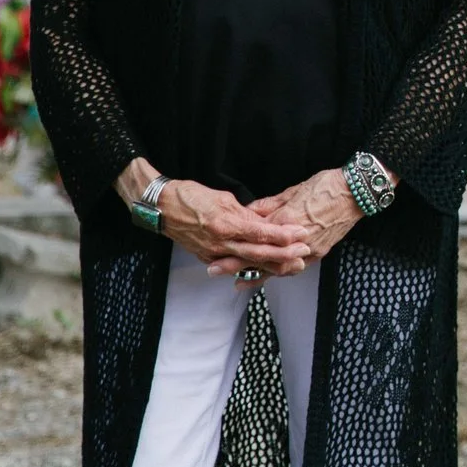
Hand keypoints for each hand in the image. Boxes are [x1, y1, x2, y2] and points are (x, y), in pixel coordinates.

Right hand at [157, 179, 312, 276]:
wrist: (161, 208)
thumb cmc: (191, 197)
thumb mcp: (224, 198)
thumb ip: (245, 214)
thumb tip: (264, 222)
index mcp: (226, 223)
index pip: (261, 233)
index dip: (283, 235)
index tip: (301, 233)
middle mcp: (220, 242)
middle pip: (258, 253)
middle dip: (284, 254)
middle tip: (305, 251)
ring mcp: (213, 253)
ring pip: (247, 263)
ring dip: (271, 265)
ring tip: (292, 265)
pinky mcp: (207, 257)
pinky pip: (232, 265)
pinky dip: (250, 268)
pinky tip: (265, 269)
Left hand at [225, 171, 362, 283]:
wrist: (357, 192)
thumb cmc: (326, 186)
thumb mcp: (293, 190)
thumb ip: (269, 205)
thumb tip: (248, 212)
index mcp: (287, 218)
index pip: (256, 234)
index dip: (235, 241)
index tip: (216, 246)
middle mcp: (296, 238)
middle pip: (261, 255)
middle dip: (237, 263)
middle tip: (214, 269)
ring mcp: (308, 248)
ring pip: (277, 267)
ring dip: (255, 274)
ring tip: (236, 281)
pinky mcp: (319, 253)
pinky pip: (294, 268)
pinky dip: (277, 274)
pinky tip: (265, 278)